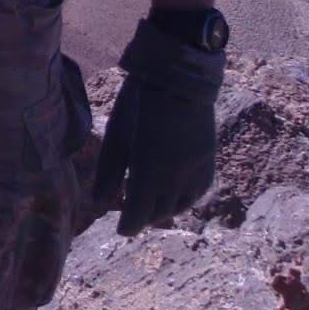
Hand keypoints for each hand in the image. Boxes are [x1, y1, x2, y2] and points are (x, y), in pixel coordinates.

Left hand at [93, 18, 223, 234]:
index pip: (139, 213)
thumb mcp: (117, 135)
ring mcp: (195, 170)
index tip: (120, 230)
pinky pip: (199, 192)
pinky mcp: (208, 161)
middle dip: (144, 218)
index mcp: (149, 171)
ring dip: (165, 211)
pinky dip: (186, 199)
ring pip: (181, 205)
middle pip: (160, 212)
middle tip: (131, 215)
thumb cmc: (139, 103)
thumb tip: (100, 201)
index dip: (129, 226)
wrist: (179, 79)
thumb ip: (109, 171)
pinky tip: (175, 195)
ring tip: (151, 207)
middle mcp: (175, 178)